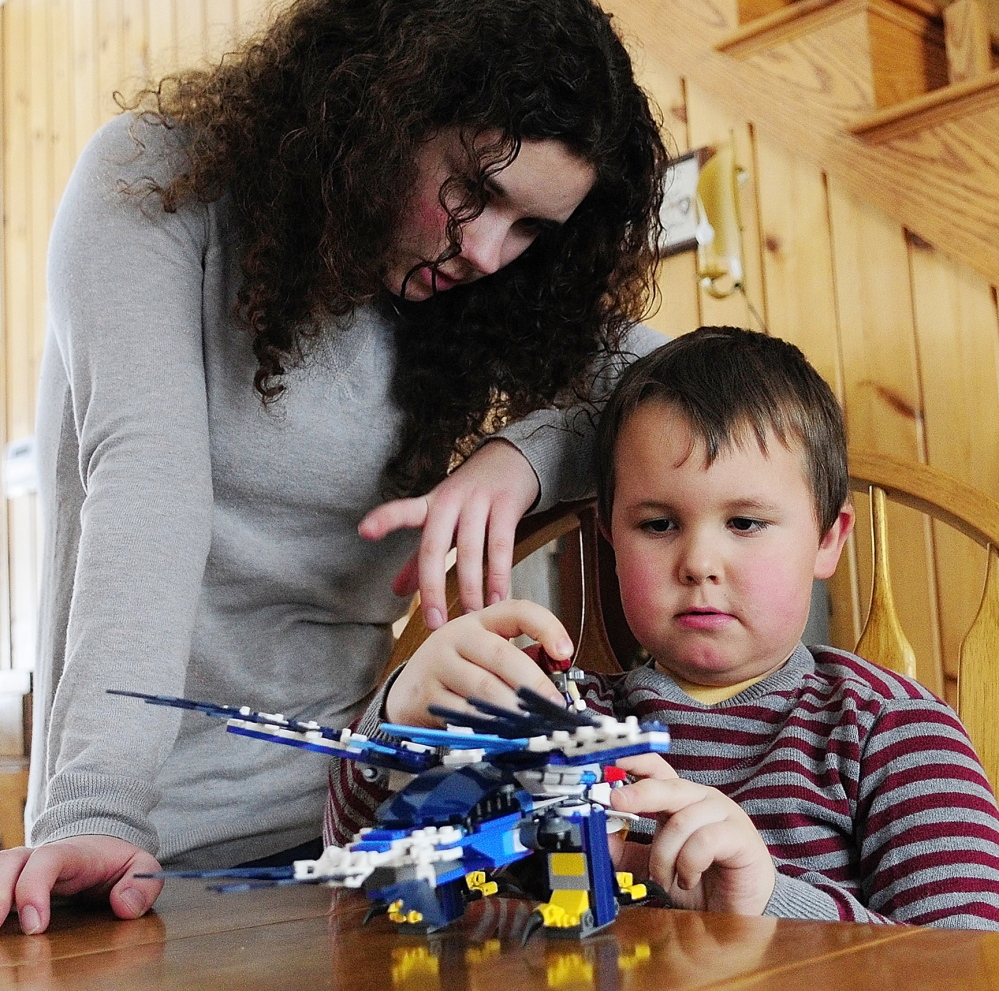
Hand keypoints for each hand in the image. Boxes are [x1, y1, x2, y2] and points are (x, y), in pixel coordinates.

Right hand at [0, 836, 162, 933]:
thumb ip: (143, 883)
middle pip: (10, 862)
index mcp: (72, 853)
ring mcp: (23, 869)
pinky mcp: (13, 884)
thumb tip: (125, 905)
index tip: (36, 925)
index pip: (47, 859)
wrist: (99, 845)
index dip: (34, 888)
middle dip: (0, 893)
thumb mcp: (141, 866)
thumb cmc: (116, 861)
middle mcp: (40, 858)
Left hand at [359, 439, 539, 629]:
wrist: (511, 459)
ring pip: (470, 549)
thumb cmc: (470, 498)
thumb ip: (419, 558)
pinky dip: (499, 574)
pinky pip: (501, 545)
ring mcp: (479, 501)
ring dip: (471, 587)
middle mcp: (450, 500)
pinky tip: (499, 599)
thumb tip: (395, 592)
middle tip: (435, 623)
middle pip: (434, 545)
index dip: (384, 520)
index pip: (404, 511)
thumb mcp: (442, 521)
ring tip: (472, 616)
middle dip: (432, 587)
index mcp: (431, 505)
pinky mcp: (506, 505)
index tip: (364, 531)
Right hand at [385, 599, 570, 725]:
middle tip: (553, 705)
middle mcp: (457, 635)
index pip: (516, 611)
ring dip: (514, 709)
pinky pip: (463, 713)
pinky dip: (487, 725)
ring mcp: (438, 663)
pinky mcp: (426, 695)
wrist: (406, 692)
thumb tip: (557, 680)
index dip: (546, 626)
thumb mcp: (482, 656)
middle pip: (502, 654)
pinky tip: (502, 733)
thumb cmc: (455, 673)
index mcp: (479, 622)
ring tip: (533, 723)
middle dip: (534, 683)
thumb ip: (517, 661)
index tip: (566, 651)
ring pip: (484, 687)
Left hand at [609, 754, 774, 914]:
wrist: (741, 908)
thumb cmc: (702, 880)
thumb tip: (598, 835)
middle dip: (638, 793)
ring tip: (665, 878)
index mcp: (679, 801)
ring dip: (664, 855)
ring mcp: (724, 813)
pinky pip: (705, 839)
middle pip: (667, 786)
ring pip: (681, 820)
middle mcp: (701, 799)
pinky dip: (689, 863)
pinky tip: (689, 878)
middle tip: (615, 801)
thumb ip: (627, 851)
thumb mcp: (655, 864)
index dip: (633, 760)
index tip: (609, 758)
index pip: (656, 768)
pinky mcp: (741, 835)